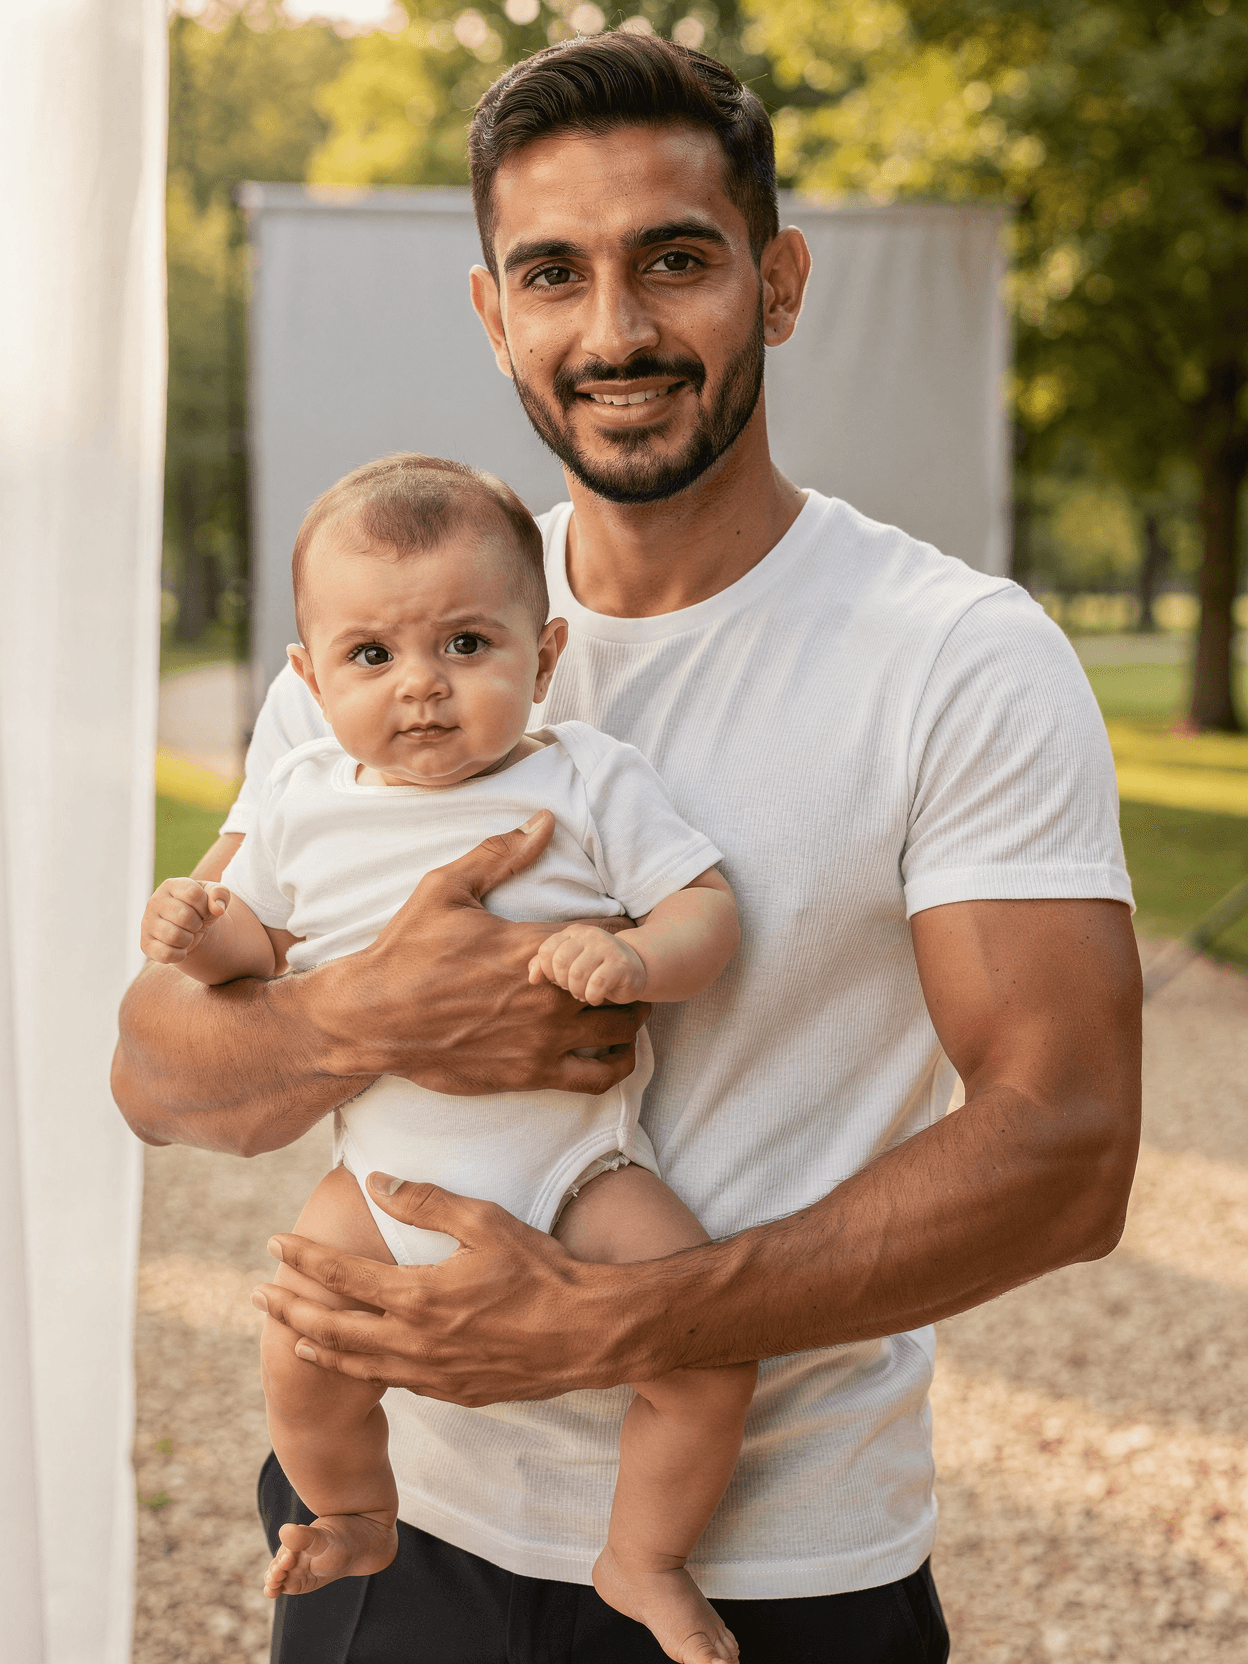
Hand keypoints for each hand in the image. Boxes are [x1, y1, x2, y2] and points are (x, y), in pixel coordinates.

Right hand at [141, 877, 229, 963]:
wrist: (188, 929)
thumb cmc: (201, 908)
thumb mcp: (214, 895)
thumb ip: (220, 893)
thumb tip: (218, 909)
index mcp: (171, 885)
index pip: (194, 894)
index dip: (205, 906)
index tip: (204, 910)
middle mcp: (155, 902)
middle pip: (185, 916)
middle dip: (197, 924)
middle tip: (195, 924)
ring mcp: (147, 923)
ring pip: (174, 937)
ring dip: (189, 939)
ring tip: (187, 934)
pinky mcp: (146, 944)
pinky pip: (166, 954)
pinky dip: (180, 955)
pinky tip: (179, 948)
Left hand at [252, 1174, 634, 1404]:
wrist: (589, 1334)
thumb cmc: (542, 1271)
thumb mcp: (485, 1222)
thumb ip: (426, 1201)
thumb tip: (377, 1181)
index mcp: (417, 1296)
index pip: (341, 1275)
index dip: (302, 1258)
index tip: (273, 1243)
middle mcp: (414, 1342)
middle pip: (333, 1328)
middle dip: (291, 1308)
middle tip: (258, 1296)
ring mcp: (433, 1375)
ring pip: (358, 1365)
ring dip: (320, 1348)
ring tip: (292, 1337)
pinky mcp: (456, 1393)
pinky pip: (397, 1383)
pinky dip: (366, 1371)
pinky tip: (361, 1362)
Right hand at [326, 810, 648, 1094]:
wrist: (372, 1018)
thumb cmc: (406, 951)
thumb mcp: (445, 889)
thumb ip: (499, 854)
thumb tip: (544, 821)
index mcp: (532, 947)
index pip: (611, 934)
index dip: (622, 928)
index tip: (619, 925)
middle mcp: (547, 996)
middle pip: (627, 983)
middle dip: (632, 970)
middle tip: (625, 964)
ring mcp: (543, 1039)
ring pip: (624, 1030)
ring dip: (631, 1013)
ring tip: (621, 1000)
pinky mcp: (532, 1074)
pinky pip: (600, 1076)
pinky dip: (617, 1062)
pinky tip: (613, 1047)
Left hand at [527, 924, 646, 1004]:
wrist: (637, 967)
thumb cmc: (596, 968)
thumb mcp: (570, 963)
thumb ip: (545, 965)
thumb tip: (531, 979)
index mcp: (573, 933)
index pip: (546, 951)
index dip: (548, 972)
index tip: (559, 981)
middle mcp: (589, 935)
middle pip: (560, 962)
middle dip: (563, 983)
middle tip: (573, 989)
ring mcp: (607, 947)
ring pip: (577, 975)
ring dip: (578, 992)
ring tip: (584, 994)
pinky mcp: (621, 964)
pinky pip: (596, 984)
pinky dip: (592, 996)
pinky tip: (597, 997)